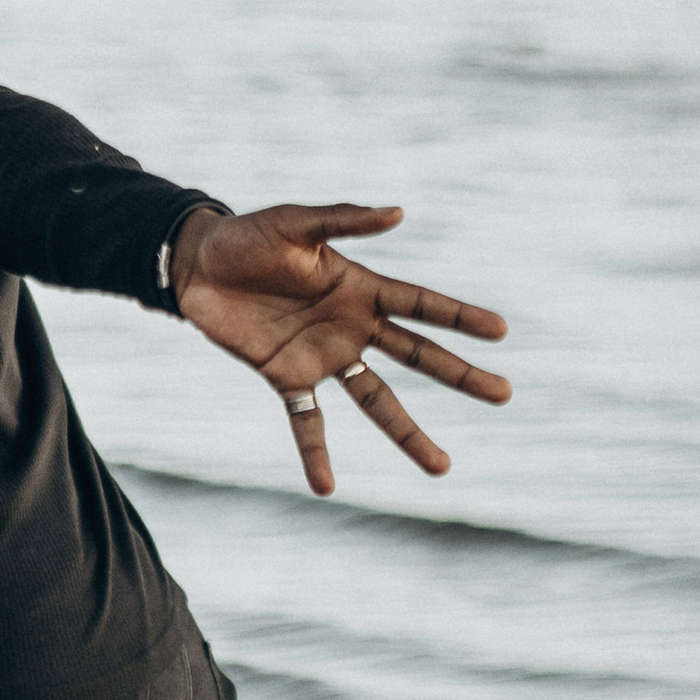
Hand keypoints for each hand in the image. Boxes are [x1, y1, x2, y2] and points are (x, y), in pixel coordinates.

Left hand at [169, 202, 510, 494]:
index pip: (420, 304)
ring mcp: (323, 357)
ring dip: (408, 433)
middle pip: (417, 356)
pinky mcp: (286, 378)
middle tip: (503, 394)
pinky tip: (327, 487)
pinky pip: (306, 422)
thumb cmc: (248, 237)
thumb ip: (343, 220)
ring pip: (377, 401)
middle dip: (459, 376)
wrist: (196, 267)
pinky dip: (315, 453)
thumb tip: (397, 213)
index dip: (459, 316)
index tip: (501, 331)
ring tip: (441, 467)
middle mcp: (352, 327)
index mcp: (360, 288)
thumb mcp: (293, 223)